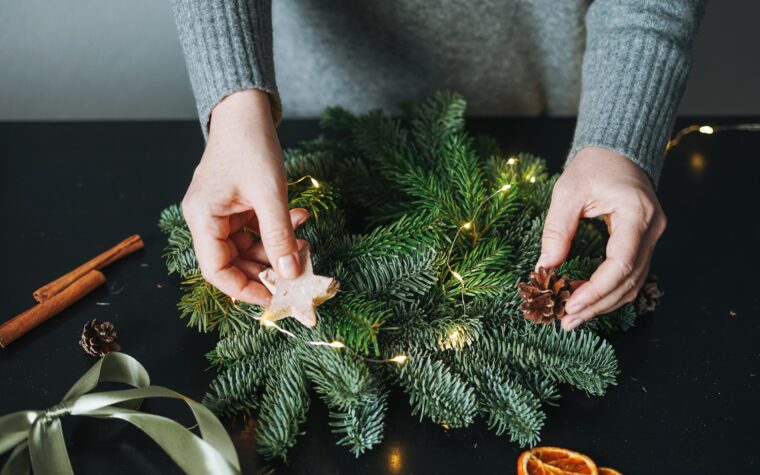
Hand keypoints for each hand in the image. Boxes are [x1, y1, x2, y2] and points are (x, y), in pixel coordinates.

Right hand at [182, 89, 306, 304]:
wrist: (246, 110)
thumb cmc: (251, 145)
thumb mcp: (269, 193)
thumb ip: (279, 235)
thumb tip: (289, 274)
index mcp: (203, 218)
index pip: (216, 271)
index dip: (245, 289)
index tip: (275, 297)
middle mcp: (207, 220)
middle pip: (234, 263)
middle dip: (268, 269)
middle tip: (299, 272)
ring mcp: (222, 213)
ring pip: (249, 248)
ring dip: (277, 249)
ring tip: (304, 243)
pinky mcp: (237, 206)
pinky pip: (256, 230)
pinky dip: (278, 230)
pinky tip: (299, 218)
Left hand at [537, 147, 666, 330]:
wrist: (616, 152)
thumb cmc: (593, 166)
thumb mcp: (567, 192)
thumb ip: (557, 229)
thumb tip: (545, 266)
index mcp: (637, 214)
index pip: (622, 263)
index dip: (597, 289)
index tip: (571, 304)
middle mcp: (651, 229)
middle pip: (630, 280)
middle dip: (597, 304)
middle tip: (567, 321)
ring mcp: (651, 238)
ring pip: (633, 283)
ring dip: (604, 304)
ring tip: (573, 318)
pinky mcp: (642, 243)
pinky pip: (630, 275)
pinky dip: (609, 292)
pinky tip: (588, 302)